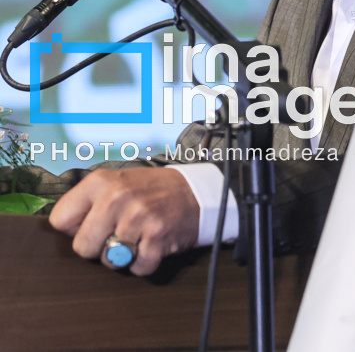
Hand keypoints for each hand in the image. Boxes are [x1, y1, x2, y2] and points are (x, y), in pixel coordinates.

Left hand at [49, 167, 199, 275]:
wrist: (197, 192)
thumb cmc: (152, 190)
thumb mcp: (117, 182)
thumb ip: (89, 202)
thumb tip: (67, 231)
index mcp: (101, 182)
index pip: (60, 220)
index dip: (76, 228)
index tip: (94, 223)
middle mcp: (117, 198)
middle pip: (82, 247)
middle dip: (99, 247)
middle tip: (118, 234)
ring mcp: (138, 218)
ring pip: (109, 260)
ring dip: (124, 256)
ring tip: (138, 237)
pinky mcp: (157, 238)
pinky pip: (136, 267)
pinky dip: (145, 262)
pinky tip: (152, 244)